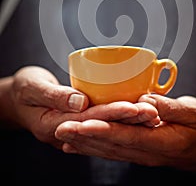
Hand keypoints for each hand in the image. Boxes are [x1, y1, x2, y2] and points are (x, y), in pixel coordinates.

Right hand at [6, 66, 158, 149]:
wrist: (18, 99)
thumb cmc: (23, 90)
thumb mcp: (32, 87)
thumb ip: (55, 95)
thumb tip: (80, 102)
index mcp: (53, 125)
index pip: (89, 120)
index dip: (113, 113)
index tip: (135, 107)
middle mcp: (68, 131)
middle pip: (104, 125)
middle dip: (130, 119)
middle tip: (153, 112)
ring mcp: (75, 129)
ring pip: (107, 126)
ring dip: (130, 121)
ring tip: (154, 115)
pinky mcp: (80, 122)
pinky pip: (102, 122)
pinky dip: (120, 118)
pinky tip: (137, 115)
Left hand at [55, 94, 195, 170]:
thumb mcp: (193, 113)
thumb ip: (170, 107)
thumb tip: (146, 100)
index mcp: (159, 141)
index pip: (126, 135)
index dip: (104, 130)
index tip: (84, 123)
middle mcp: (144, 151)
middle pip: (109, 145)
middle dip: (84, 137)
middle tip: (60, 128)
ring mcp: (138, 154)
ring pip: (106, 150)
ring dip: (83, 143)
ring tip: (61, 135)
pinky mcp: (134, 150)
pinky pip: (109, 150)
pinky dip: (90, 147)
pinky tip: (75, 145)